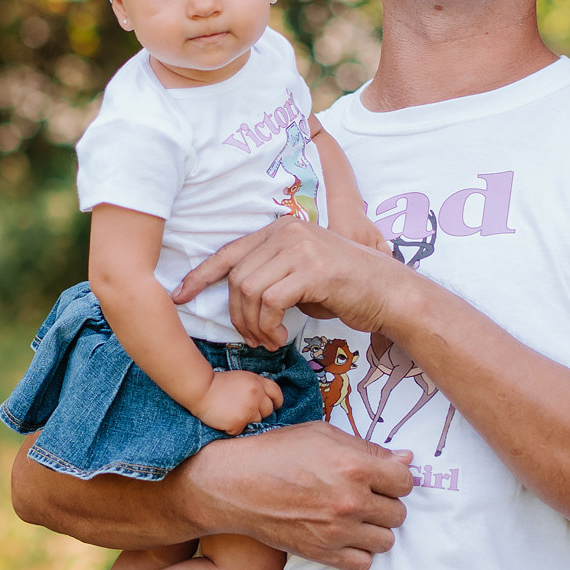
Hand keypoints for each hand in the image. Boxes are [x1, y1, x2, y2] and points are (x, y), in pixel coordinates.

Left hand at [175, 218, 419, 348]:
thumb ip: (271, 276)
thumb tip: (239, 299)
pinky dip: (270, 325)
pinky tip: (282, 336)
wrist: (390, 293)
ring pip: (250, 290)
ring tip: (270, 339)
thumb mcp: (301, 275)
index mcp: (280, 230)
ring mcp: (301, 247)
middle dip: (237, 315)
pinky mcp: (313, 268)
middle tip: (253, 338)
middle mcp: (287, 231)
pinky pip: (271, 301)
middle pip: (237, 277)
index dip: (200, 276)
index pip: (229, 252)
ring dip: (254, 324)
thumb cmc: (346, 289)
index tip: (180, 295)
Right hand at [182, 423, 416, 569]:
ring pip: (386, 540)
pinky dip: (359, 552)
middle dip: (386, 503)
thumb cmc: (276, 453)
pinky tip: (346, 537)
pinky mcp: (323, 552)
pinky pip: (363, 563)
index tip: (383, 478)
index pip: (406, 482)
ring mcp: (338, 530)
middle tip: (365, 496)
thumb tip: (406, 459)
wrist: (235, 485)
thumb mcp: (322, 435)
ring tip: (356, 518)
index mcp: (355, 466)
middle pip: (398, 513)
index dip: (396, 479)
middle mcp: (352, 501)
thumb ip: (367, 448)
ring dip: (376, 529)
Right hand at [193, 369, 283, 434]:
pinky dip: (234, 427)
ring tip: (232, 412)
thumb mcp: (241, 378)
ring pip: (257, 421)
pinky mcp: (239, 422)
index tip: (273, 406)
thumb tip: (266, 401)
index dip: (276, 401)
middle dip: (259, 412)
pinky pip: (242, 430)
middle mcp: (256, 395)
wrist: (200, 389)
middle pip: (269, 410)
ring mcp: (248, 410)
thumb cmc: (217, 383)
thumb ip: (255, 387)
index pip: (277, 394)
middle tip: (244, 409)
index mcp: (257, 382)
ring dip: (247, 420)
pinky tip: (225, 419)